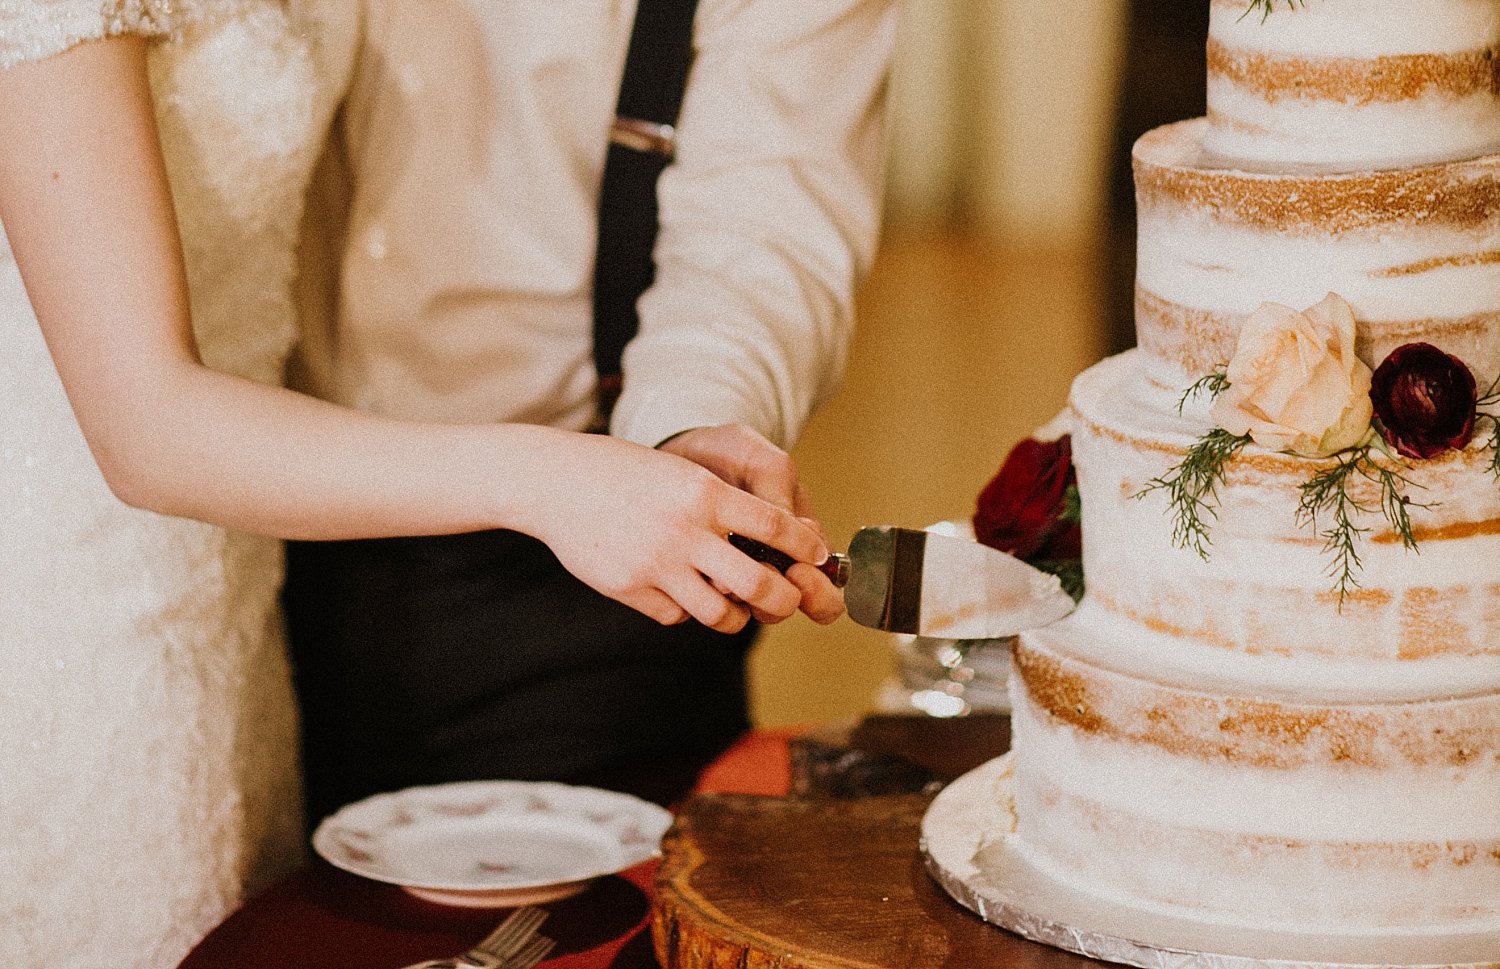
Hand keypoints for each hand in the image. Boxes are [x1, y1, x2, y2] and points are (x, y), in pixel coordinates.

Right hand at [520, 431, 830, 632]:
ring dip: (735, 615)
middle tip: (784, 598)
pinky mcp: (630, 587)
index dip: (804, 548)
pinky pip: (676, 616)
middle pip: (759, 584)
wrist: (557, 481)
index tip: (815, 557)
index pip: (776, 528)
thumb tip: (775, 542)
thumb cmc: (625, 473)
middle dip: (783, 599)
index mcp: (705, 494)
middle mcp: (686, 531)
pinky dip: (685, 610)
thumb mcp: (681, 473)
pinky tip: (678, 592)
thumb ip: (723, 505)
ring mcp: (656, 563)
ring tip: (735, 607)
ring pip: (720, 613)